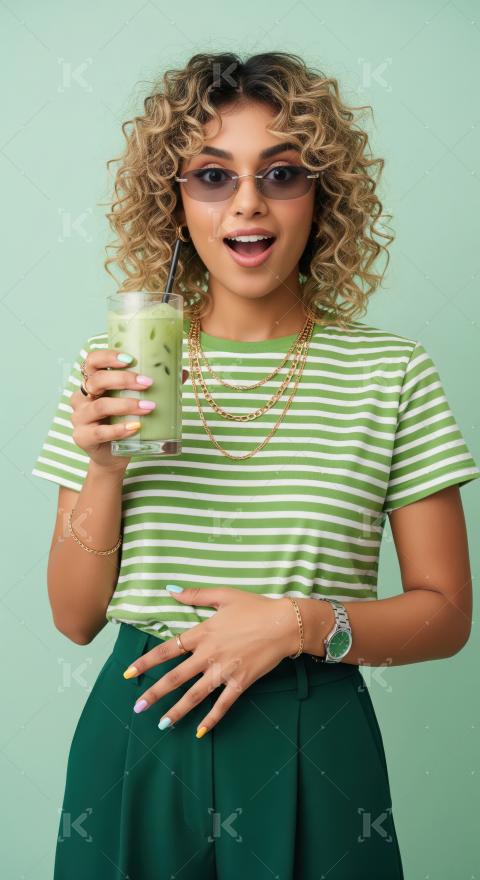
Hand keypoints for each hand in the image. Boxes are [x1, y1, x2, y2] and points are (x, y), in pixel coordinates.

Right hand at [69, 348, 188, 471]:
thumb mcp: (134, 402)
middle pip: (97, 381)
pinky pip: (100, 432)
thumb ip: (151, 386)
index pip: (92, 361)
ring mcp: (80, 418)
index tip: (130, 360)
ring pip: (100, 406)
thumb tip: (181, 372)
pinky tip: (135, 427)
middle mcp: (82, 397)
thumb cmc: (122, 423)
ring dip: (127, 405)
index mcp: (92, 383)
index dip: (107, 357)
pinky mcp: (83, 437)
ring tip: (149, 408)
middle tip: (148, 383)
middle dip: (124, 380)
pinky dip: (119, 429)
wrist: (112, 456)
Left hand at [122, 587, 299, 736]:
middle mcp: (209, 655)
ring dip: (177, 711)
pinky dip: (211, 719)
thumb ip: (196, 595)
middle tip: (138, 707)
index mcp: (202, 633)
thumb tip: (171, 591)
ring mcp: (224, 671)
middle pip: (176, 677)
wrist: (285, 623)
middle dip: (155, 693)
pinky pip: (223, 705)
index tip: (128, 674)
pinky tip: (199, 732)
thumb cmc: (255, 607)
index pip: (167, 650)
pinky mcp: (240, 683)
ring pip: (195, 695)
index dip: (146, 662)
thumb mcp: (224, 595)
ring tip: (161, 724)